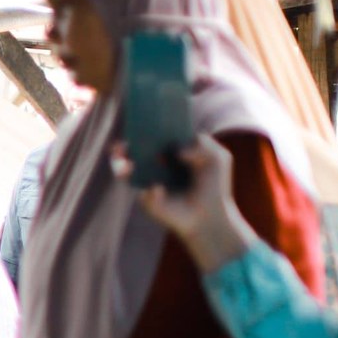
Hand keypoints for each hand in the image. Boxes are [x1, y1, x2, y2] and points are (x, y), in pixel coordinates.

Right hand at [120, 134, 248, 273]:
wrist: (210, 215)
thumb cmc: (214, 186)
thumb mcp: (217, 157)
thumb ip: (202, 143)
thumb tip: (177, 151)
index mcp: (169, 150)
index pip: (151, 136)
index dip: (142, 129)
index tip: (137, 123)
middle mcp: (153, 164)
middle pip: (131, 151)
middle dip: (122, 147)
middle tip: (120, 145)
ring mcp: (147, 181)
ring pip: (125, 169)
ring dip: (120, 165)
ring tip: (126, 164)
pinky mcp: (147, 199)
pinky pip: (142, 191)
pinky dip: (152, 191)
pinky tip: (159, 190)